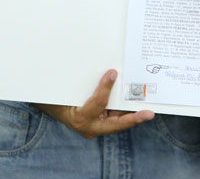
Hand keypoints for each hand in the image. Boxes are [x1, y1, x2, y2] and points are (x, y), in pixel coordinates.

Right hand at [35, 70, 153, 138]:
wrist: (50, 107)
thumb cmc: (58, 99)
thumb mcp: (69, 90)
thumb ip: (88, 85)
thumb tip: (107, 71)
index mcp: (80, 118)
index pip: (97, 104)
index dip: (105, 88)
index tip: (112, 73)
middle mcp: (89, 127)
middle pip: (116, 123)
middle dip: (133, 118)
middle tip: (149, 113)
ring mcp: (96, 127)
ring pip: (118, 121)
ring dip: (132, 112)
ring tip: (147, 104)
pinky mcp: (100, 124)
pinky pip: (115, 117)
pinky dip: (124, 110)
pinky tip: (134, 100)